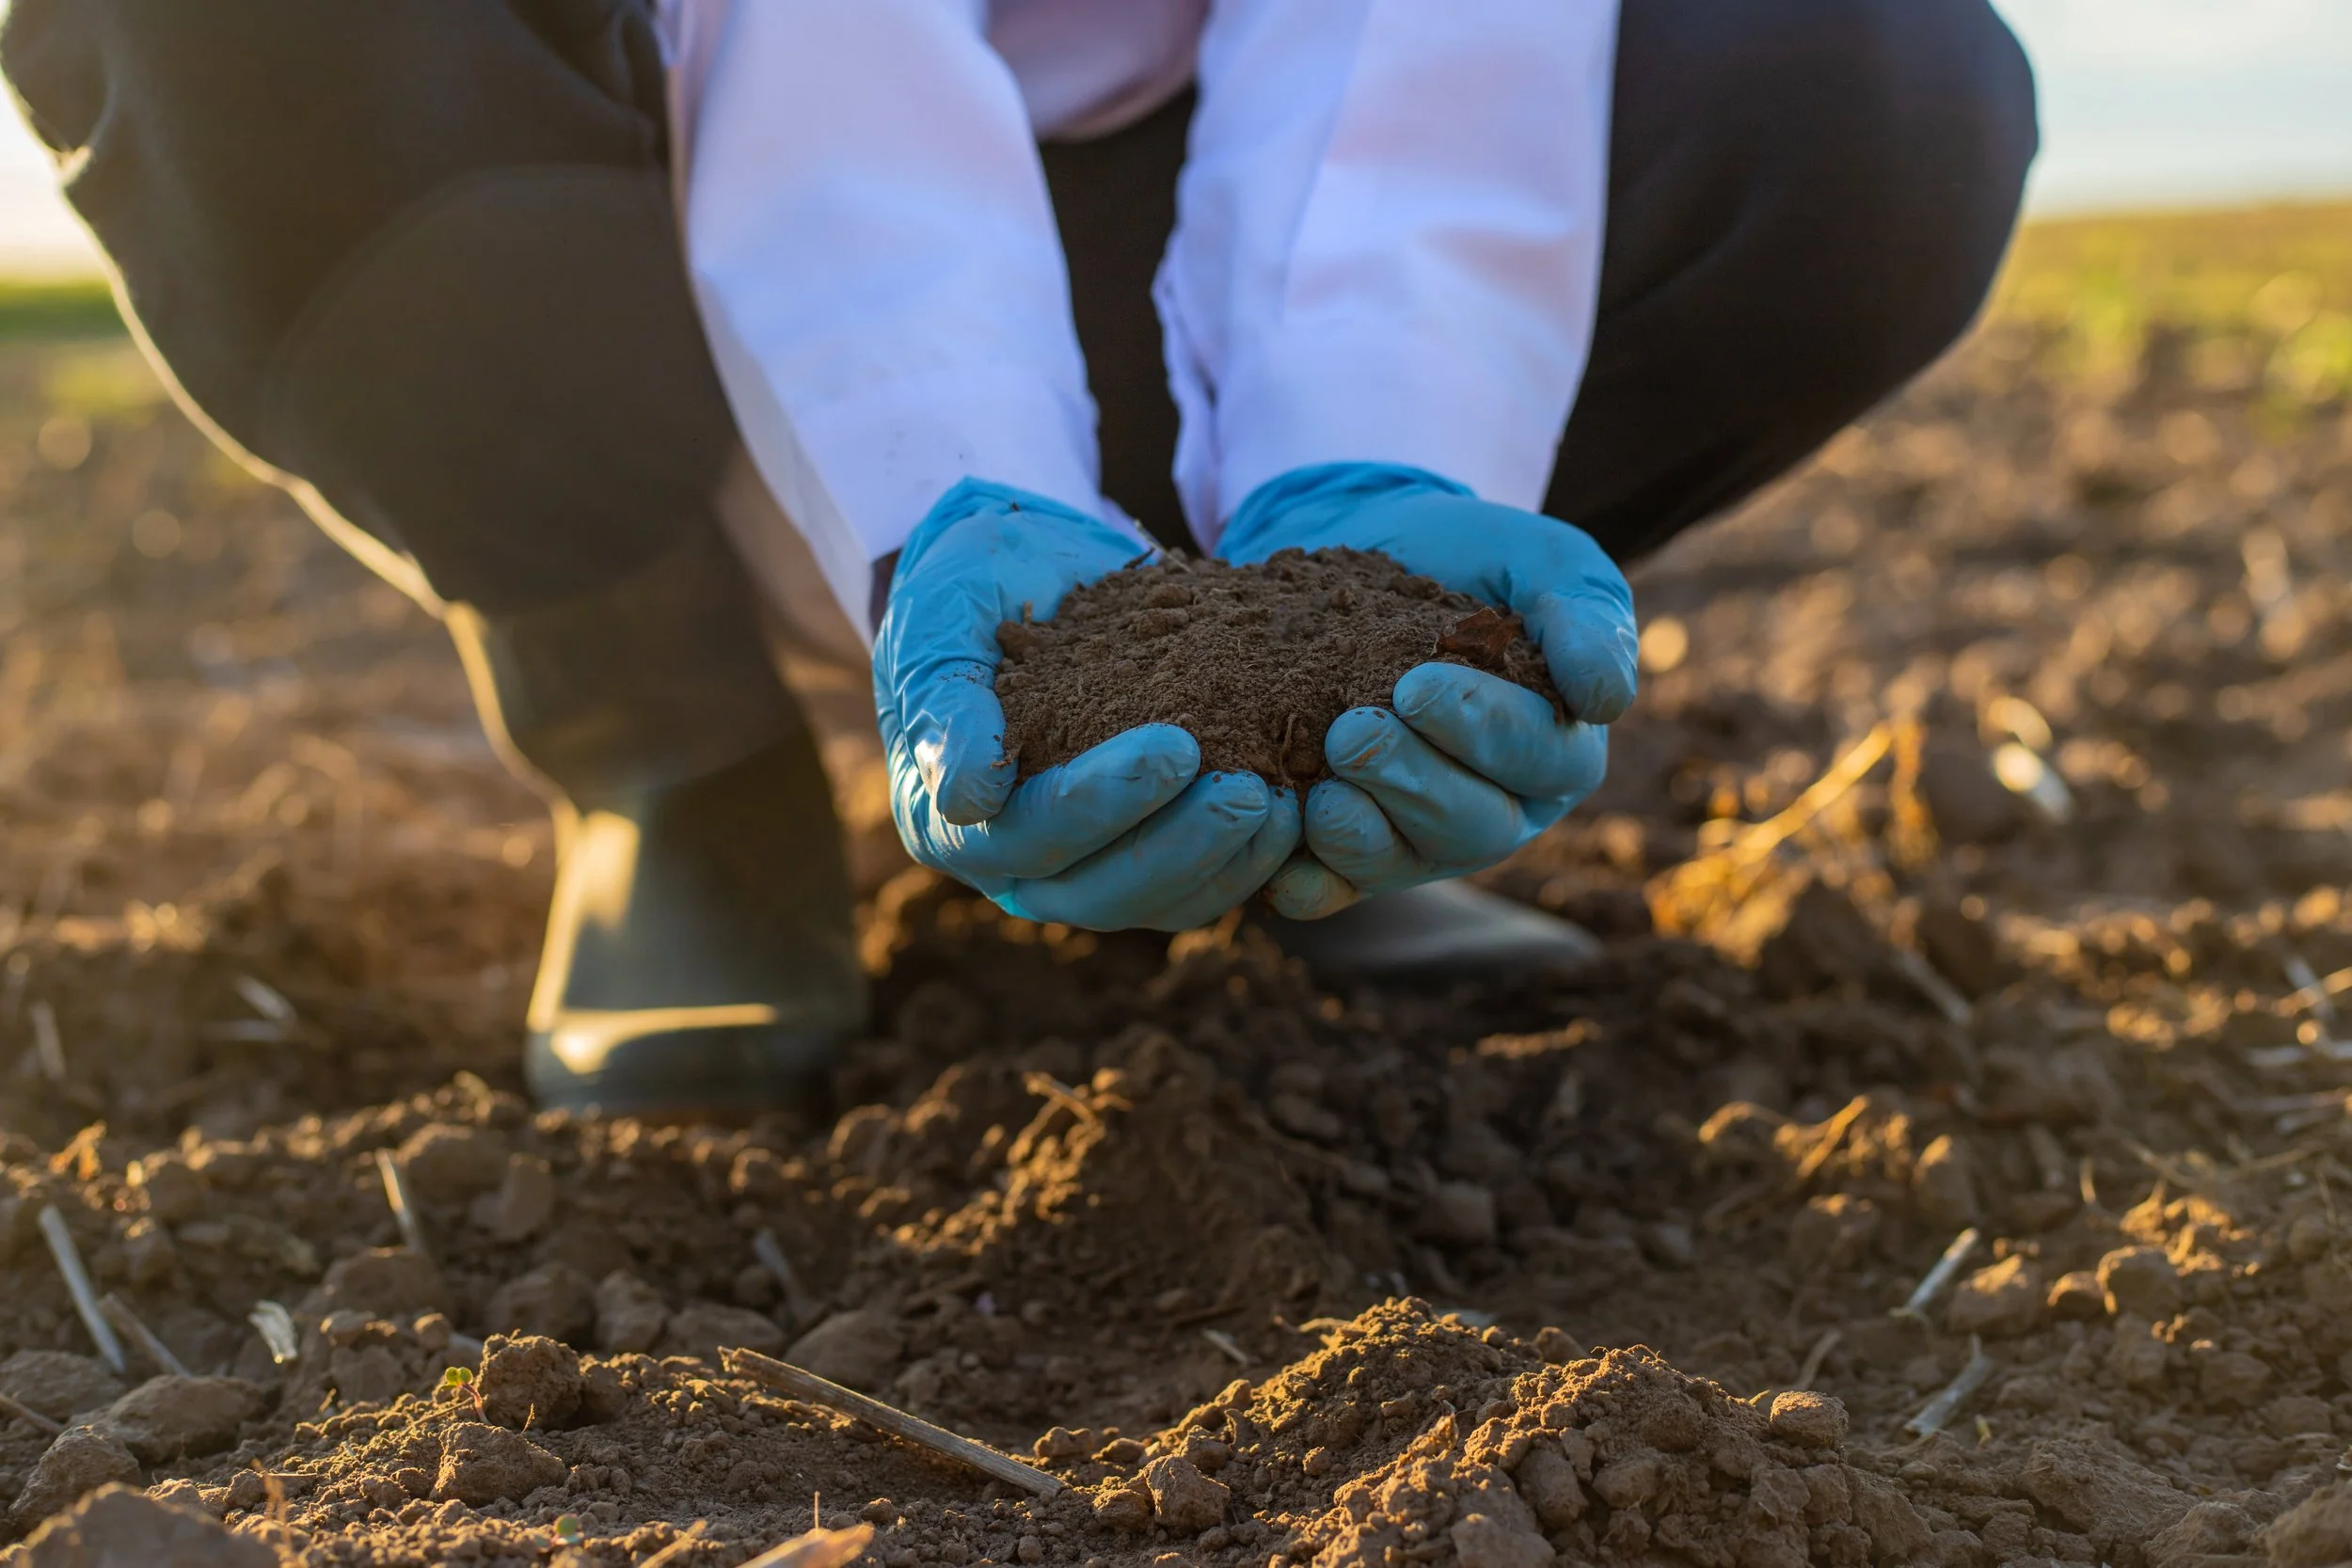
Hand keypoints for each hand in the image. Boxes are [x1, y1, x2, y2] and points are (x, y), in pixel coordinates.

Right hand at [876, 479, 1299, 930]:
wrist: (1025, 572)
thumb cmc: (972, 590)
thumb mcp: (942, 622)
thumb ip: (946, 705)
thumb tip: (967, 800)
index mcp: (948, 817)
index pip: (1028, 833)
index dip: (1100, 802)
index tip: (1176, 749)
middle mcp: (1011, 865)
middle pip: (1096, 892)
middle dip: (1179, 847)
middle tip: (1249, 793)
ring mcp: (1078, 872)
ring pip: (1155, 904)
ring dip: (1225, 862)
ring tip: (1282, 804)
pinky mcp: (1140, 862)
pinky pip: (1196, 889)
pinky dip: (1247, 863)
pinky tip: (1294, 813)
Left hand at [1216, 463, 1634, 918]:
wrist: (1369, 548)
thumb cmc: (1472, 558)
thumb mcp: (1544, 564)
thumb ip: (1585, 618)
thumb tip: (1606, 700)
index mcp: (1557, 746)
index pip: (1541, 759)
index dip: (1482, 732)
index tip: (1416, 685)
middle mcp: (1500, 805)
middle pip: (1473, 827)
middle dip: (1412, 783)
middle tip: (1353, 733)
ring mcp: (1424, 836)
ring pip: (1404, 863)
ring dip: (1359, 835)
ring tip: (1319, 789)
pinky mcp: (1354, 852)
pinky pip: (1333, 889)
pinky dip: (1307, 884)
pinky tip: (1280, 867)